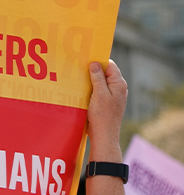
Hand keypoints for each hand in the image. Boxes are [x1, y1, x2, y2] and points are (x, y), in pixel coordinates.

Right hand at [86, 61, 126, 194]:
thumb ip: (98, 78)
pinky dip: (89, 88)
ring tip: (76, 77)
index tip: (84, 57)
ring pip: (100, 82)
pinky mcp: (105, 103)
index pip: (110, 65)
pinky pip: (97, 90)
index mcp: (119, 84)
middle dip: (92, 69)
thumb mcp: (99, 94)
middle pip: (104, 73)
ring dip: (89, 80)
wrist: (104, 136)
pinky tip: (79, 90)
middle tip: (77, 66)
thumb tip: (95, 63)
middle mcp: (117, 89)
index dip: (98, 60)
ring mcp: (112, 96)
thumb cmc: (102, 116)